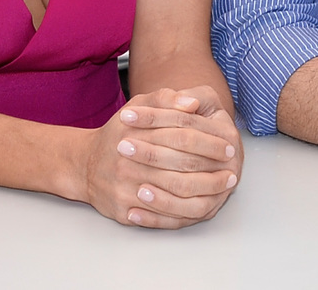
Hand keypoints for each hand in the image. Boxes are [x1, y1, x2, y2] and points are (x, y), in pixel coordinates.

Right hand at [80, 89, 240, 228]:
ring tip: (225, 186)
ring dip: (206, 192)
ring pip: (174, 195)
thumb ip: (165, 99)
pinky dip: (185, 213)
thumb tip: (192, 103)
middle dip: (212, 168)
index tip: (229, 145)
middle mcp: (128, 161)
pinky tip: (203, 205)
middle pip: (181, 167)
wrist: (84, 164)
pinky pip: (160, 218)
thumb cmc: (119, 132)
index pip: (181, 135)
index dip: (209, 141)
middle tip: (233, 169)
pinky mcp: (123, 211)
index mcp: (134, 132)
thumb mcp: (138, 105)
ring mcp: (124, 188)